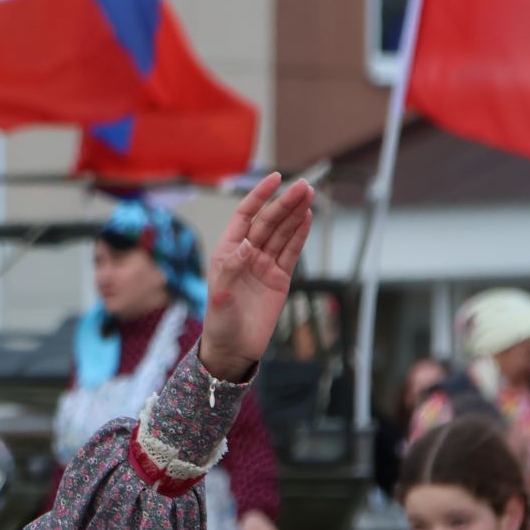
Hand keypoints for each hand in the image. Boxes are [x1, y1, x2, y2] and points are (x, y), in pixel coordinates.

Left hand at [197, 173, 315, 378]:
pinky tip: (308, 217)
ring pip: (282, 233)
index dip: (258, 197)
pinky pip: (291, 252)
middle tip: (304, 185)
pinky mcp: (279, 278)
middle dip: (285, 203)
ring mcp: (264, 265)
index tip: (274, 179)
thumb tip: (246, 244)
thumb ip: (230, 269)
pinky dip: (299, 235)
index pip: (245, 216)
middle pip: (268, 222)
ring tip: (309, 194)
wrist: (234, 350)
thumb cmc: (220, 324)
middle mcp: (247, 254)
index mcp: (228, 252)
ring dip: (295, 213)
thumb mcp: (219, 297)